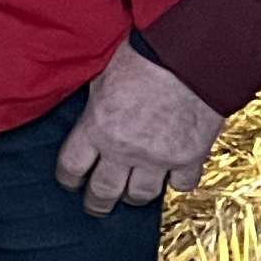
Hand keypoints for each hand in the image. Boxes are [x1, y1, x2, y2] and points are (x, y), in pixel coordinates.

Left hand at [57, 43, 219, 213]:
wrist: (190, 54)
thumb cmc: (143, 56)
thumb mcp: (102, 78)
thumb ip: (95, 106)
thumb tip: (87, 118)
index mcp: (95, 128)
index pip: (71, 168)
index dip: (68, 179)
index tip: (70, 183)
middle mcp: (124, 150)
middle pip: (104, 192)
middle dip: (97, 203)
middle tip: (96, 207)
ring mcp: (158, 157)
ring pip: (141, 195)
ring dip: (135, 196)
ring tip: (132, 195)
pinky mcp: (191, 156)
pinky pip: (182, 184)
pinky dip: (177, 183)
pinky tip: (173, 177)